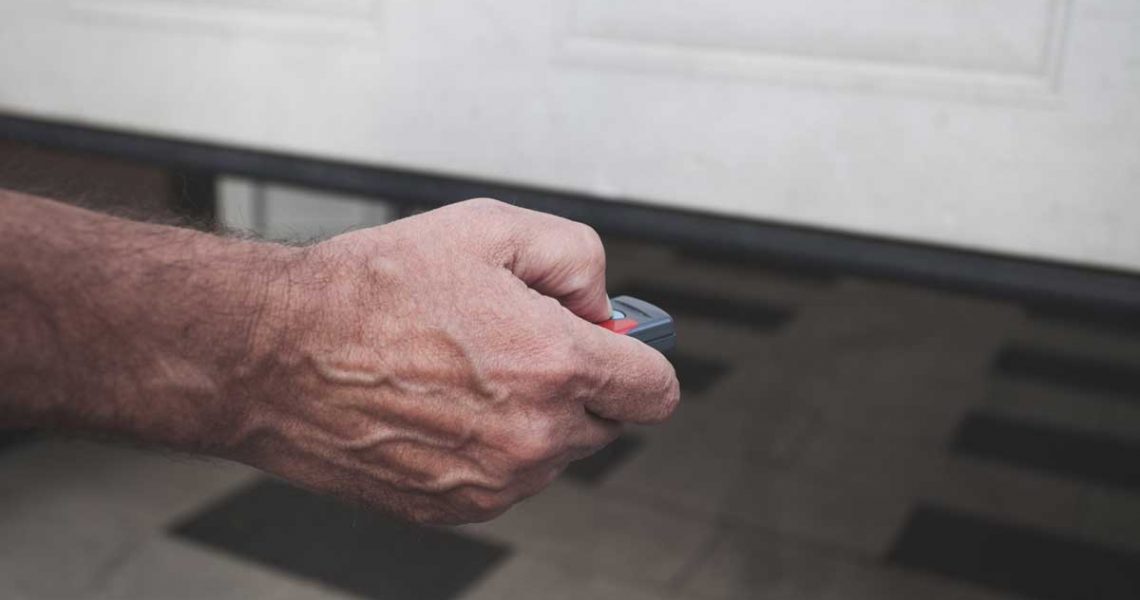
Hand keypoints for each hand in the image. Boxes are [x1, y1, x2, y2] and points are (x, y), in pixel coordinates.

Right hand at [227, 199, 679, 523]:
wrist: (273, 354)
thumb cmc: (368, 290)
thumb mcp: (488, 229)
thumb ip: (575, 259)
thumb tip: (602, 304)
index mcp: (554, 366)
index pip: (655, 391)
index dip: (640, 360)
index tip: (618, 347)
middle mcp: (532, 437)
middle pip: (605, 421)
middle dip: (577, 382)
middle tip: (516, 341)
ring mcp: (493, 482)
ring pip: (552, 451)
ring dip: (530, 415)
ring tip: (462, 368)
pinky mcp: (455, 509)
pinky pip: (505, 478)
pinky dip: (489, 445)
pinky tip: (438, 404)